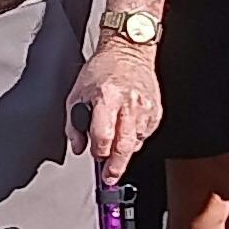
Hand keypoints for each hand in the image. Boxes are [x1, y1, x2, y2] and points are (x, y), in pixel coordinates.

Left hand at [66, 41, 162, 182]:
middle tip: (110, 178)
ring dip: (125, 151)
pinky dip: (135, 139)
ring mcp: (145, 108)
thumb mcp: (77, 93)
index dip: (98, 151)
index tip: (96, 157)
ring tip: (115, 147)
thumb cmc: (101, 70)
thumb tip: (79, 148)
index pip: (103, 136)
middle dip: (116, 167)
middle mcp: (129, 104)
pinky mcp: (156, 111)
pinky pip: (146, 134)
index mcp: (106, 98)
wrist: (128, 51)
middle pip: (124, 146)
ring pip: (136, 143)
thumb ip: (73, 124)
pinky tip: (126, 131)